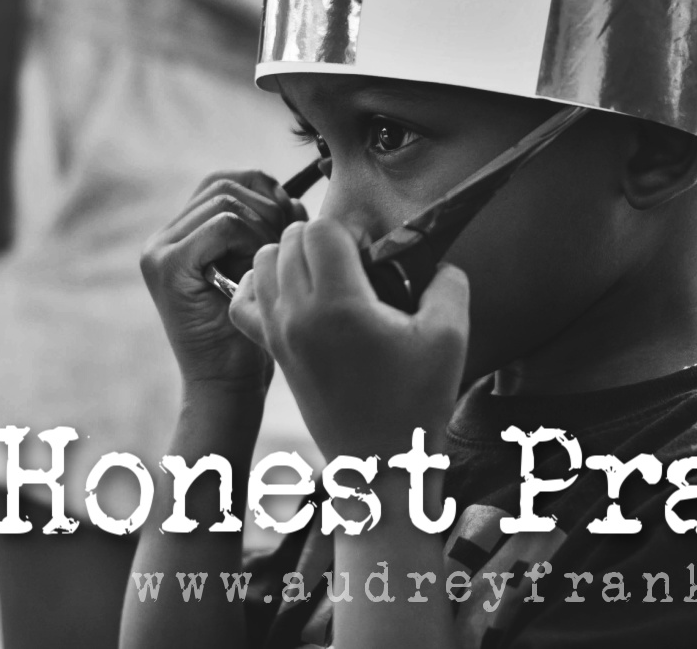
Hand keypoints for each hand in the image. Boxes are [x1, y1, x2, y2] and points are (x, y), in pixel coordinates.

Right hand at [141, 170, 303, 394]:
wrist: (228, 384)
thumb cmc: (253, 330)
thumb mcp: (262, 268)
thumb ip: (269, 228)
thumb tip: (293, 197)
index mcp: (182, 234)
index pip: (225, 181)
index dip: (264, 190)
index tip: (290, 219)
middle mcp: (162, 238)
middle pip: (225, 183)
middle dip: (268, 206)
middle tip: (284, 244)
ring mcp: (159, 250)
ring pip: (227, 200)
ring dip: (264, 226)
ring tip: (269, 264)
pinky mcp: (167, 265)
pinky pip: (224, 225)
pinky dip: (252, 240)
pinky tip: (256, 273)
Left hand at [228, 219, 468, 461]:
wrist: (381, 466)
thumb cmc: (417, 403)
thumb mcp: (451, 336)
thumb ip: (447, 282)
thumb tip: (433, 261)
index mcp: (338, 306)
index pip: (320, 229)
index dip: (351, 231)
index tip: (374, 255)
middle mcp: (297, 316)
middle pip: (290, 239)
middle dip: (324, 239)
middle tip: (358, 266)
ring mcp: (278, 334)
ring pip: (264, 261)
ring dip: (293, 255)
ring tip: (330, 276)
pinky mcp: (273, 352)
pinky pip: (244, 299)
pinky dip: (262, 285)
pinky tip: (296, 294)